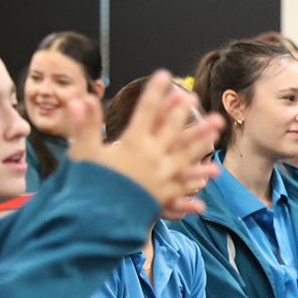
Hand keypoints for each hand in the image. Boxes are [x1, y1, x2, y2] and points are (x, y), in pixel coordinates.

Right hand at [68, 74, 221, 218]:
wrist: (96, 222)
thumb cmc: (88, 185)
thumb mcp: (83, 153)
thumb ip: (85, 125)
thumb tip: (80, 98)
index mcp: (132, 144)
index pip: (146, 111)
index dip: (155, 92)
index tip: (163, 74)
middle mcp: (151, 158)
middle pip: (172, 129)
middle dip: (183, 111)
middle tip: (194, 96)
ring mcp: (161, 177)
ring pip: (186, 154)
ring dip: (201, 139)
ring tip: (216, 128)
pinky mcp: (164, 196)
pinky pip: (184, 184)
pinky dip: (197, 178)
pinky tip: (211, 171)